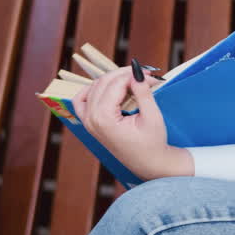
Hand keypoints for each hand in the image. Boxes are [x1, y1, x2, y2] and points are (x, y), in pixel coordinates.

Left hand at [72, 66, 192, 179]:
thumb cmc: (153, 143)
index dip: (134, 75)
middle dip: (124, 74)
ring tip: (133, 81)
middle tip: (145, 75)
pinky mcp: (90, 123)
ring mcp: (88, 121)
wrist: (148, 163)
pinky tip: (108, 87)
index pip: (116, 84)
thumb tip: (137, 70)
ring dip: (113, 79)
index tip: (151, 75)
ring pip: (94, 87)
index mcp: (104, 119)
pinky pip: (82, 100)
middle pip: (103, 82)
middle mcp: (91, 119)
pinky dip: (93, 89)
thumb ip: (143, 92)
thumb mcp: (152, 116)